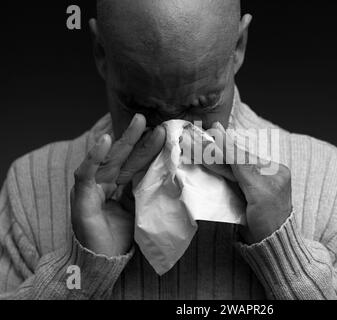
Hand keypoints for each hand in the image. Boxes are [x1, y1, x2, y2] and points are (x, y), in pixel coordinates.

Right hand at [71, 114, 165, 256]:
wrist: (104, 261)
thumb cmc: (119, 236)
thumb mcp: (138, 209)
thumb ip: (144, 190)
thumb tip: (165, 172)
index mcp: (117, 185)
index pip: (134, 163)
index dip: (148, 148)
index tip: (163, 133)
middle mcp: (104, 182)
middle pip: (122, 156)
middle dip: (137, 137)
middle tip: (150, 119)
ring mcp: (91, 187)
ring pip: (107, 159)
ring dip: (122, 140)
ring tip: (137, 123)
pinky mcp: (81, 197)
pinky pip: (86, 174)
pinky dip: (93, 157)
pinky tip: (103, 142)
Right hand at [201, 122, 292, 243]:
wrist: (270, 246)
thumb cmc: (270, 220)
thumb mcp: (258, 191)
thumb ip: (243, 166)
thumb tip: (229, 142)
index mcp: (275, 170)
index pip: (246, 154)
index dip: (227, 143)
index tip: (214, 129)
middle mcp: (266, 175)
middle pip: (238, 159)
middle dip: (220, 148)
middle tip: (205, 133)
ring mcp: (255, 186)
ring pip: (233, 168)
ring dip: (218, 158)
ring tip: (204, 142)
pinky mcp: (246, 196)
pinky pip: (231, 180)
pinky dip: (220, 171)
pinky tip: (210, 162)